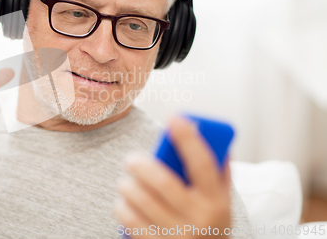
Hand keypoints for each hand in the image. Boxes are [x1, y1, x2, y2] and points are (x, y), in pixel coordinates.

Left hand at [115, 117, 231, 237]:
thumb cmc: (209, 223)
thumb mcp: (222, 202)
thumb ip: (218, 171)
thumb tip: (207, 132)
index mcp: (216, 201)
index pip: (203, 164)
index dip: (188, 138)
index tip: (174, 117)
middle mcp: (199, 219)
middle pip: (163, 182)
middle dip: (141, 164)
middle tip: (130, 159)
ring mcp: (177, 235)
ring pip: (142, 200)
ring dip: (127, 186)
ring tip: (125, 183)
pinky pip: (130, 221)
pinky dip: (122, 207)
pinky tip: (123, 203)